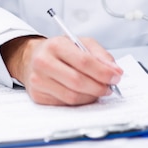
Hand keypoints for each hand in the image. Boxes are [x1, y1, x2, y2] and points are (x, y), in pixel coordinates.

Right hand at [0, 35, 122, 105]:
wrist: (31, 57)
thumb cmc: (58, 50)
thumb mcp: (79, 42)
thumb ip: (99, 54)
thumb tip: (115, 71)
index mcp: (56, 45)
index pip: (84, 61)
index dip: (103, 71)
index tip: (116, 76)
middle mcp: (44, 62)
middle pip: (78, 81)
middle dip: (99, 87)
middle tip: (110, 87)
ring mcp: (38, 80)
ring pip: (72, 96)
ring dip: (91, 97)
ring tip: (99, 91)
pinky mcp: (37, 96)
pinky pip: (64, 104)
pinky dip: (79, 102)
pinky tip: (84, 94)